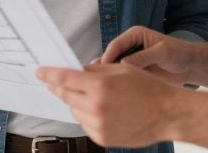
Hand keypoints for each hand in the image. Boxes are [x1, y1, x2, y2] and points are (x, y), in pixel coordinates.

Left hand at [37, 64, 184, 147]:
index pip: (64, 78)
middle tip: (54, 83)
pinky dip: (87, 116)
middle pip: (65, 96)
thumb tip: (76, 72)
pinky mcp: (101, 138)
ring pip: (74, 110)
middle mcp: (96, 107)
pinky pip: (85, 124)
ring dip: (77, 102)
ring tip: (94, 97)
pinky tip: (102, 111)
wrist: (167, 113)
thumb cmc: (147, 88)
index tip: (40, 72)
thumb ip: (95, 71)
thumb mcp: (121, 69)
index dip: (49, 74)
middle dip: (58, 88)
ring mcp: (98, 125)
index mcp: (100, 86)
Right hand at [98, 26, 197, 85]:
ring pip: (113, 68)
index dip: (108, 56)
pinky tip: (112, 94)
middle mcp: (129, 46)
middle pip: (111, 56)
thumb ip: (144, 57)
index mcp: (134, 35)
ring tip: (102, 89)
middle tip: (97, 82)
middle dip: (104, 68)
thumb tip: (123, 64)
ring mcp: (131, 60)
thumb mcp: (162, 52)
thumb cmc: (178, 53)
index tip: (102, 70)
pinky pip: (121, 78)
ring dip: (108, 77)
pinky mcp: (134, 72)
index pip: (116, 45)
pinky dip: (116, 84)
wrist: (189, 66)